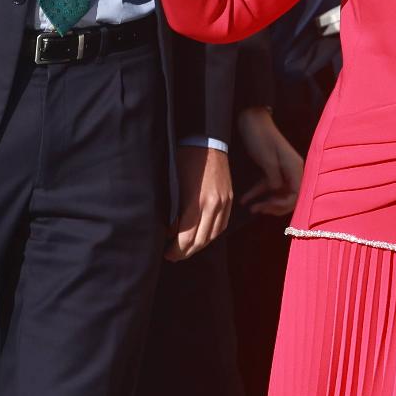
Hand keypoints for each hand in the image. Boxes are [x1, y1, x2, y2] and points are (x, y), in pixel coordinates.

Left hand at [167, 145, 231, 260]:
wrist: (206, 139)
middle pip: (200, 241)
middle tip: (173, 256)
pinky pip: (222, 224)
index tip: (166, 254)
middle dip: (185, 252)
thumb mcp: (173, 183)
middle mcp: (213, 206)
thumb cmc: (184, 157)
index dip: (176, 249)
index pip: (187, 237)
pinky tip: (202, 237)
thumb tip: (170, 228)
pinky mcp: (229, 198)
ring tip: (185, 249)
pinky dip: (211, 234)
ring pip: (213, 235)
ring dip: (199, 246)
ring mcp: (224, 202)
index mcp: (196, 202)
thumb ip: (172, 208)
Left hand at [235, 107, 303, 215]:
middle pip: (290, 196)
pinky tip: (246, 199)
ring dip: (266, 201)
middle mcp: (293, 170)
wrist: (250, 118)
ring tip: (251, 208)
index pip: (297, 194)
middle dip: (275, 206)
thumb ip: (275, 178)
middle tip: (258, 210)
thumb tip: (278, 192)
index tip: (267, 206)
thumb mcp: (267, 159)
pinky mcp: (273, 168)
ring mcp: (283, 169)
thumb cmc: (259, 137)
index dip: (283, 204)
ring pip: (279, 193)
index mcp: (295, 167)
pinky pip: (269, 185)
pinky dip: (258, 192)